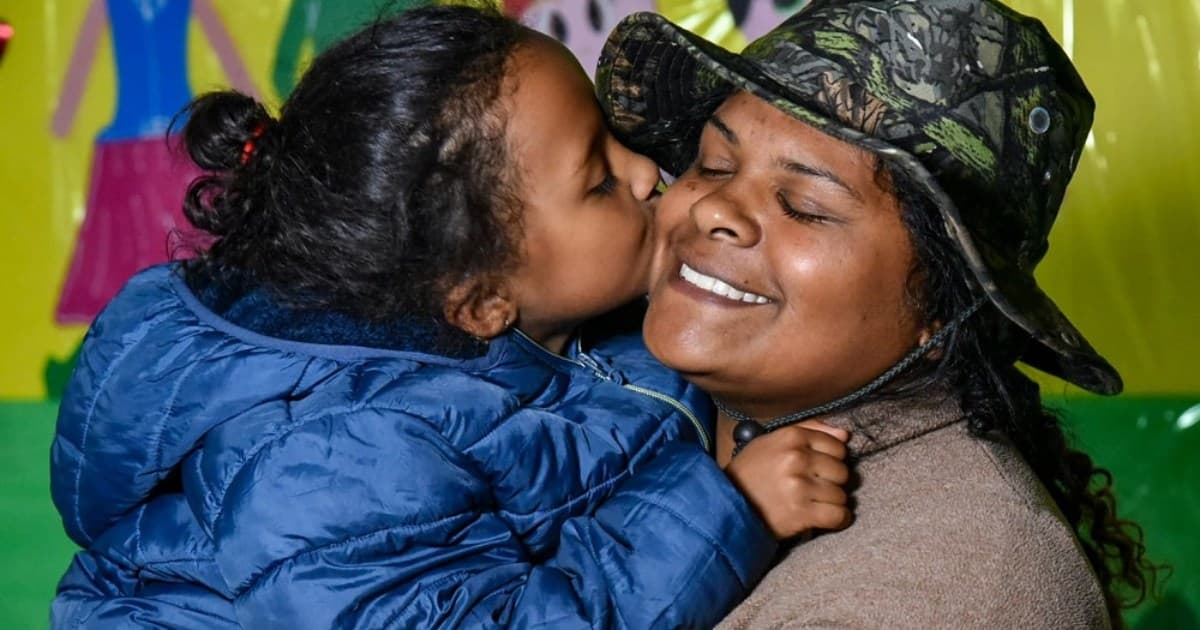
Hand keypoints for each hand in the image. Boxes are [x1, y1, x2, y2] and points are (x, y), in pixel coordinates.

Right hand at [724, 421, 850, 539]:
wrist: (725, 503)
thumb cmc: (750, 472)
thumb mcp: (771, 442)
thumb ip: (809, 432)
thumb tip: (845, 436)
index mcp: (792, 437)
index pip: (838, 447)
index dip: (831, 460)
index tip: (819, 469)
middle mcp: (797, 458)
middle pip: (842, 472)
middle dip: (832, 482)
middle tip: (816, 489)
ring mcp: (799, 486)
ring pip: (841, 495)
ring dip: (832, 502)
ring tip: (815, 504)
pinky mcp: (801, 513)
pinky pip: (839, 515)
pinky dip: (837, 520)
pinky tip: (825, 518)